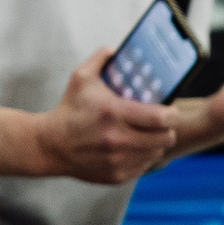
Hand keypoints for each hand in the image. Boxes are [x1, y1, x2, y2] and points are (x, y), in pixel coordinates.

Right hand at [29, 48, 179, 184]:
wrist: (51, 145)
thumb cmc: (69, 110)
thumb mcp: (81, 78)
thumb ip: (101, 59)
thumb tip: (117, 49)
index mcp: (113, 113)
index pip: (160, 118)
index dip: (172, 114)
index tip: (171, 110)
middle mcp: (117, 139)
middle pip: (165, 138)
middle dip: (168, 129)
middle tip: (162, 123)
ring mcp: (118, 160)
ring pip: (156, 153)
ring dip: (156, 143)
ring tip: (148, 134)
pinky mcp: (117, 175)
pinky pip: (144, 166)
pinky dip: (143, 157)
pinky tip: (135, 147)